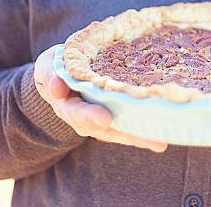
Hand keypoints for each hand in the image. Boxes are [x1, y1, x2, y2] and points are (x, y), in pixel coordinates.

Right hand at [33, 45, 166, 151]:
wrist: (61, 76)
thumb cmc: (57, 68)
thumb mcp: (48, 67)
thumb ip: (50, 75)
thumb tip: (57, 87)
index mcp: (67, 106)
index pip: (78, 113)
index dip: (91, 115)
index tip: (105, 118)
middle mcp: (85, 119)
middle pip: (105, 129)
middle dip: (127, 134)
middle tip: (151, 139)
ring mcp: (99, 121)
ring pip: (120, 132)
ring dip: (140, 138)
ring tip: (160, 142)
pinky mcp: (113, 119)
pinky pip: (127, 127)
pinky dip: (142, 133)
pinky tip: (161, 137)